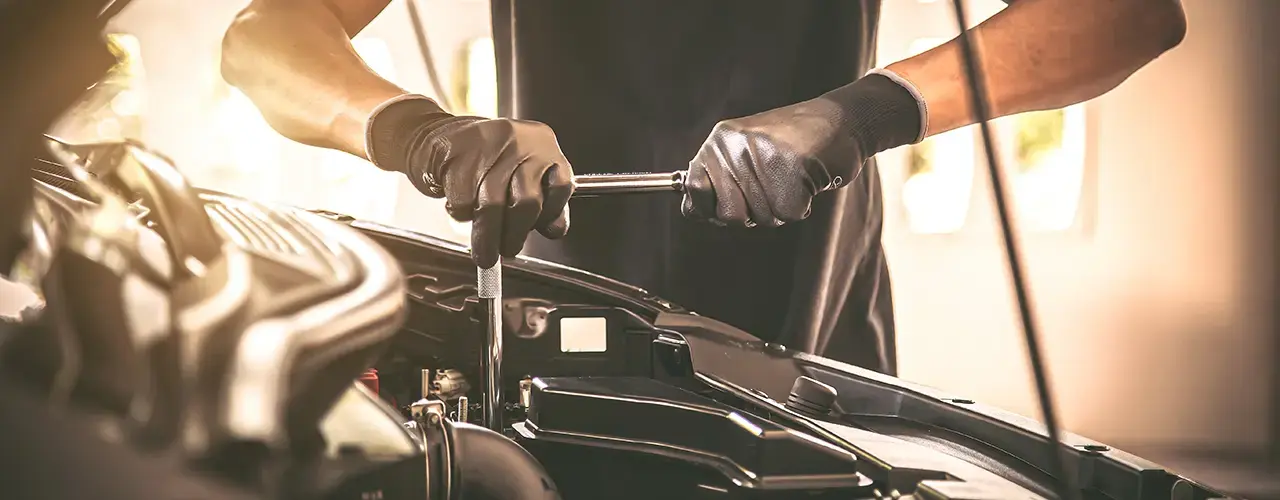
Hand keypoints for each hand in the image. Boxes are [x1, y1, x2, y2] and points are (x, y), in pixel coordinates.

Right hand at [414, 117, 574, 267]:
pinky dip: (463, 216)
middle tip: (508, 250)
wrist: (436, 133)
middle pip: (527, 200)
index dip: (551, 214)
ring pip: (493, 205)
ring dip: (488, 236)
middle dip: (516, 233)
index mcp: (542, 142)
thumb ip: (544, 198)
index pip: (560, 186)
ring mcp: (487, 145)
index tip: (540, 230)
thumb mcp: (523, 172)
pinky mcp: (456, 156)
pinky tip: (462, 211)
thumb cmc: (484, 160)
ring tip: (485, 252)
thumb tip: (554, 228)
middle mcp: (519, 140)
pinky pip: (464, 202)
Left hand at [681, 101, 865, 227]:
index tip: (734, 199)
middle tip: (771, 186)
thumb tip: (690, 210)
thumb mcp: (744, 152)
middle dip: (751, 213)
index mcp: (720, 141)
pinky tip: (807, 180)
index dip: (711, 207)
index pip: (693, 190)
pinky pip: (789, 214)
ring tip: (791, 177)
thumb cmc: (791, 143)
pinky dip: (801, 205)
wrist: (841, 120)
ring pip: (762, 218)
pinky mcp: (791, 169)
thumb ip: (716, 180)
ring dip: (779, 207)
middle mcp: (735, 147)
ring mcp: (762, 157)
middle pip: (728, 215)